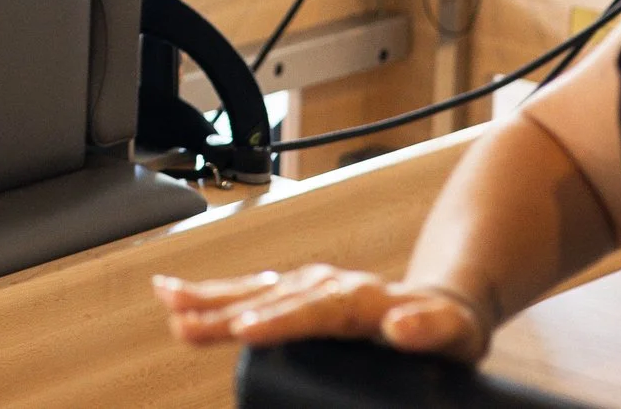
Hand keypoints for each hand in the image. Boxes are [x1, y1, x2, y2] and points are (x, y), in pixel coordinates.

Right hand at [153, 265, 489, 361]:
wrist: (447, 309)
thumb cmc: (450, 331)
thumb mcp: (454, 334)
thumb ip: (430, 329)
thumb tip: (400, 328)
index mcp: (360, 299)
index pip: (313, 310)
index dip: (278, 321)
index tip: (246, 332)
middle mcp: (327, 285)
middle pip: (270, 298)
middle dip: (225, 311)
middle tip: (185, 324)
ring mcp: (309, 286)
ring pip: (252, 290)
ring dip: (208, 297)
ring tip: (167, 302)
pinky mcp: (298, 293)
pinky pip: (251, 291)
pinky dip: (214, 293)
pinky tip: (181, 296)